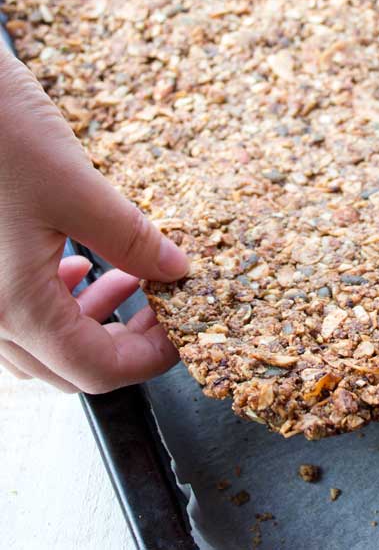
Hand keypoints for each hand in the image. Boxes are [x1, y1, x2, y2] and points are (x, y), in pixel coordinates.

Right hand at [0, 46, 187, 392]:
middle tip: (163, 307)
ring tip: (128, 282)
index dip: (151, 358)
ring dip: (93, 321)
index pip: (98, 369)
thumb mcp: (73, 186)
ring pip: (42, 342)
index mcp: (15, 307)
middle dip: (127, 342)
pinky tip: (74, 264)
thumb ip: (130, 237)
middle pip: (71, 364)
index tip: (184, 330)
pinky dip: (58, 300)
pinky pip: (18, 310)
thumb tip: (175, 268)